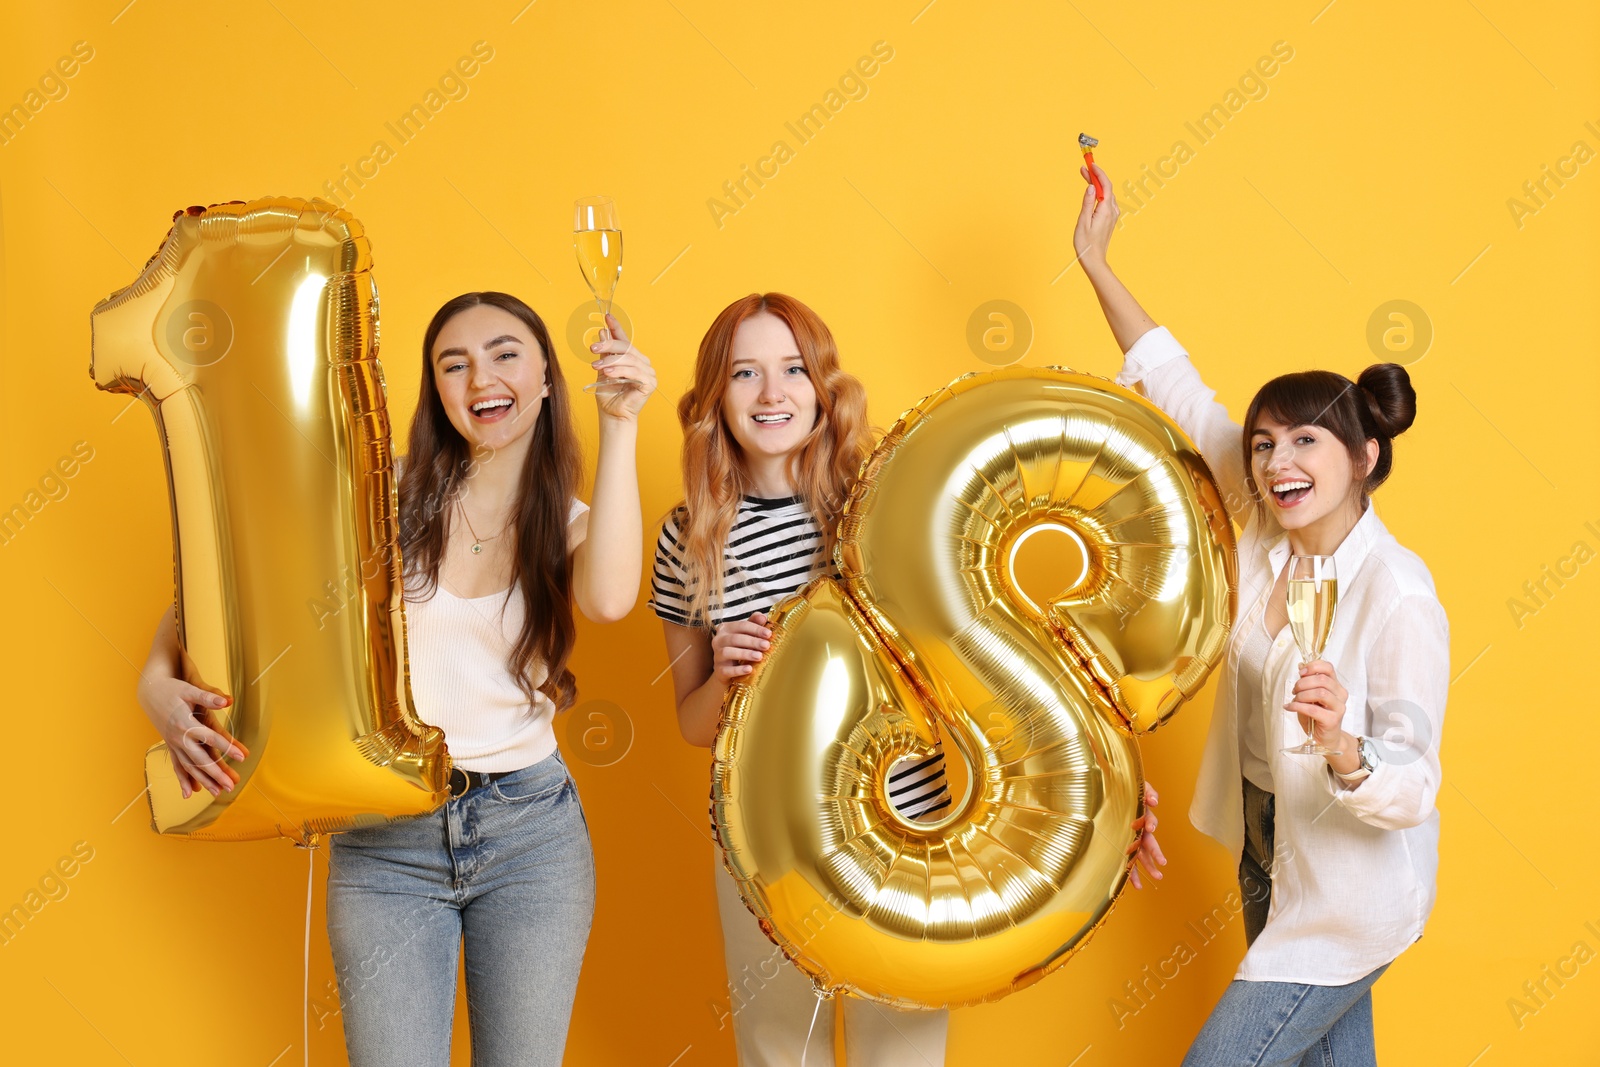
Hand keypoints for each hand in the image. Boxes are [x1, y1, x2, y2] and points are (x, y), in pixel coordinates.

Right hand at [136, 645, 246, 798]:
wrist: (149, 691)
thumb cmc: (173, 689)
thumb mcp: (190, 689)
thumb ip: (209, 696)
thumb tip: (227, 700)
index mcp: (186, 724)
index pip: (210, 738)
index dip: (227, 747)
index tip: (242, 757)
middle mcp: (179, 737)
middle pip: (200, 759)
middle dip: (216, 773)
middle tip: (232, 786)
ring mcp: (173, 743)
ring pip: (189, 766)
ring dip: (203, 780)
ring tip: (218, 793)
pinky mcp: (171, 745)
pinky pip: (178, 765)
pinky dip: (184, 779)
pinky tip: (189, 794)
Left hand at [589, 313, 656, 420]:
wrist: (612, 414)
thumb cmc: (608, 393)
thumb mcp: (603, 368)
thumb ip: (605, 352)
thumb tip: (602, 331)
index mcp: (631, 358)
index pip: (624, 339)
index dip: (616, 327)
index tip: (607, 316)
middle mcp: (642, 363)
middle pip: (626, 347)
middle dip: (609, 345)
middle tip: (593, 348)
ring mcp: (648, 373)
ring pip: (629, 359)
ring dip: (611, 361)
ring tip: (597, 366)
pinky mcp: (650, 384)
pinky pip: (635, 373)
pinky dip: (620, 371)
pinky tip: (608, 373)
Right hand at [710, 612, 770, 684]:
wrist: (727, 670)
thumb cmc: (739, 648)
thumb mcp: (746, 634)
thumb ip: (753, 623)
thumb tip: (762, 617)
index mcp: (725, 629)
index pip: (741, 625)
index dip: (755, 629)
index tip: (769, 634)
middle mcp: (718, 641)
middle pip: (734, 638)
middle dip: (752, 641)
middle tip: (766, 645)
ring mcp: (717, 656)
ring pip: (727, 652)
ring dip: (745, 654)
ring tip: (759, 657)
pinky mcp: (719, 670)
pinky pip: (726, 670)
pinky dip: (738, 670)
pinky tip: (749, 669)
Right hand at [1071, 161, 1119, 272]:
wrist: (1094, 260)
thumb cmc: (1086, 244)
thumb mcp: (1083, 222)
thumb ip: (1088, 202)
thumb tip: (1091, 186)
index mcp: (1106, 210)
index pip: (1106, 185)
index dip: (1098, 173)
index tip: (1090, 165)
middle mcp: (1112, 211)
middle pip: (1106, 187)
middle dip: (1095, 176)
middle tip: (1083, 169)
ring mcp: (1112, 215)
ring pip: (1107, 193)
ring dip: (1097, 184)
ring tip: (1085, 177)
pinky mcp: (1109, 219)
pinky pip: (1106, 200)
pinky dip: (1099, 192)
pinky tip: (1092, 191)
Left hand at [1127, 781, 1166, 888]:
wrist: (1108, 792)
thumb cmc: (1123, 790)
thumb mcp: (1137, 787)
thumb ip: (1148, 792)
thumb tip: (1154, 801)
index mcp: (1141, 816)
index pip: (1149, 821)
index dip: (1150, 824)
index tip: (1149, 827)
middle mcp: (1138, 830)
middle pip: (1149, 843)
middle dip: (1155, 853)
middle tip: (1162, 863)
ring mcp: (1131, 840)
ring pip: (1141, 855)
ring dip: (1149, 866)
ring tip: (1158, 877)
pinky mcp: (1122, 847)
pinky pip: (1129, 862)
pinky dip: (1133, 874)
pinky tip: (1136, 885)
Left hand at [1285, 659, 1348, 753]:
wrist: (1325, 738)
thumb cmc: (1316, 716)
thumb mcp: (1311, 696)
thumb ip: (1308, 684)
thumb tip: (1301, 669)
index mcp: (1336, 686)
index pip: (1328, 668)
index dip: (1313, 666)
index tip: (1301, 672)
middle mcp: (1340, 695)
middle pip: (1322, 680)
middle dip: (1303, 683)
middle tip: (1294, 691)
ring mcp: (1339, 708)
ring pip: (1320, 693)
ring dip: (1302, 695)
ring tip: (1295, 700)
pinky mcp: (1333, 720)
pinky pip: (1313, 709)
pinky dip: (1298, 706)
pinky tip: (1290, 707)